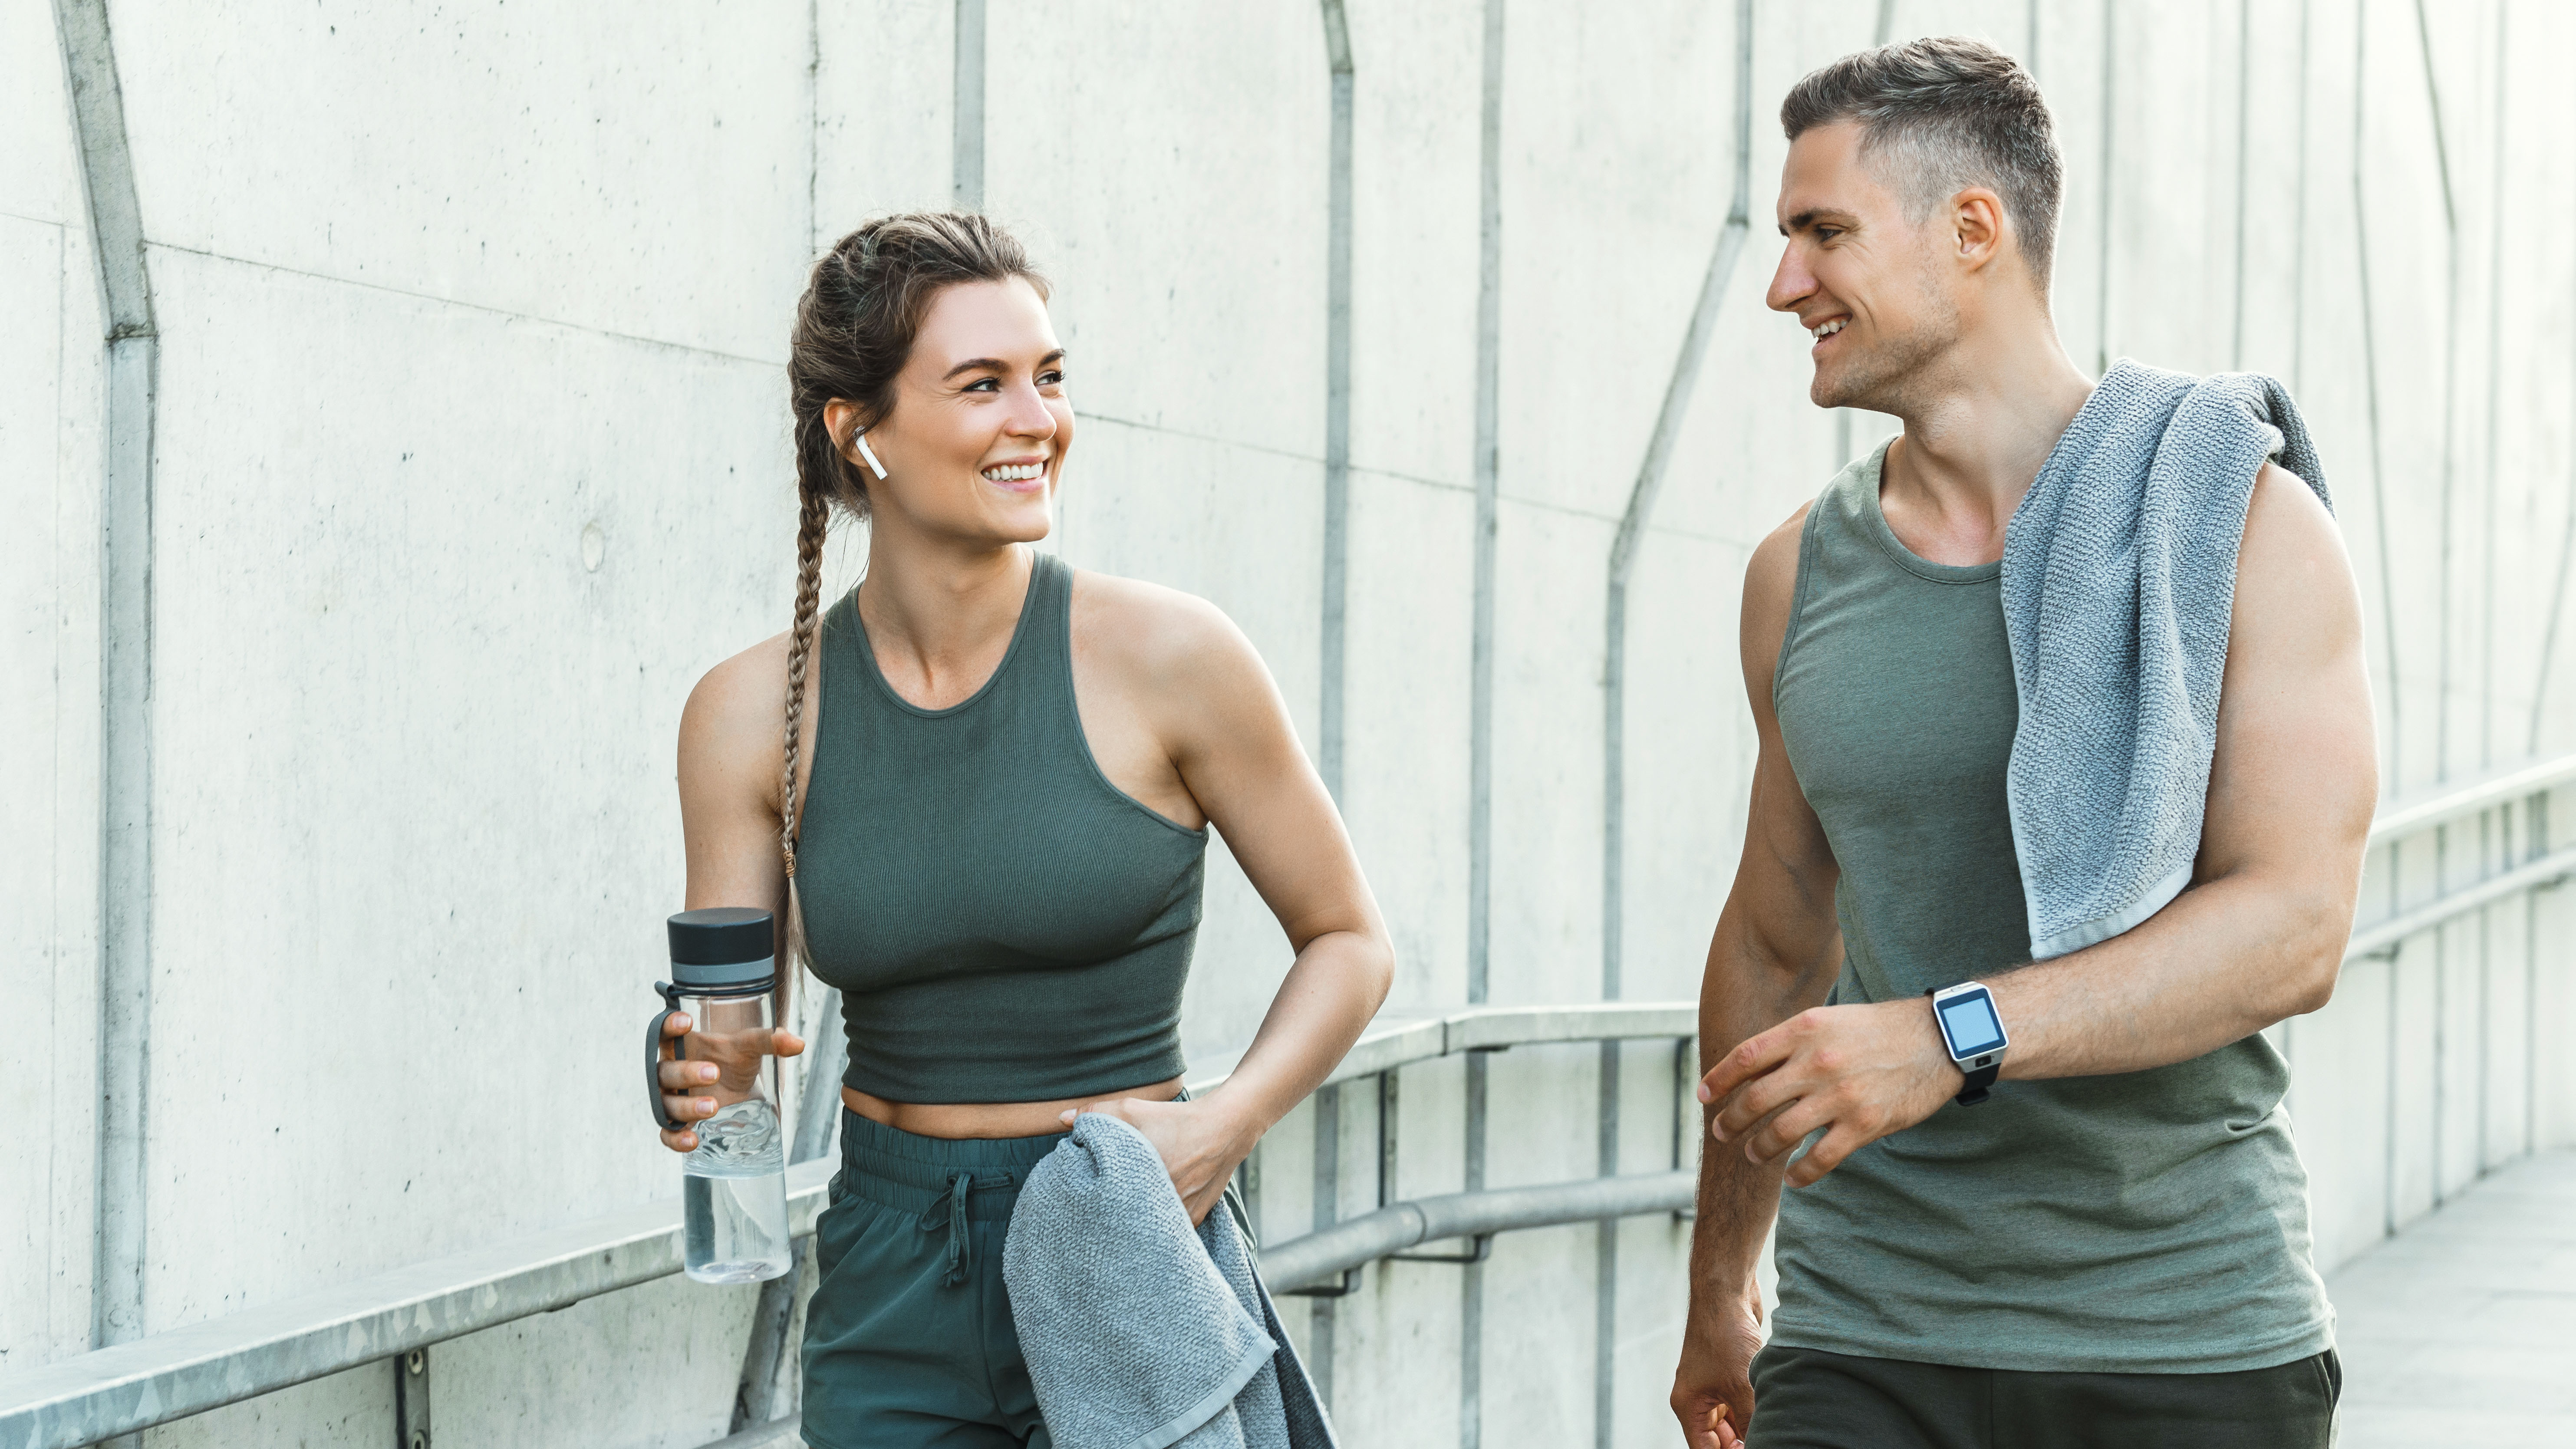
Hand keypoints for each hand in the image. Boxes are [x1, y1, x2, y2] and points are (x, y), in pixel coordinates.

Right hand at [654, 1010, 804, 1153]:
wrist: (733, 1085)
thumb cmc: (731, 1059)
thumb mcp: (748, 1047)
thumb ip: (768, 1041)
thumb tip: (798, 1043)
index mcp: (678, 1046)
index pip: (663, 1032)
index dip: (669, 1026)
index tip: (687, 1022)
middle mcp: (669, 1073)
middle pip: (665, 1072)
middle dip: (687, 1073)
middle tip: (715, 1073)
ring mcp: (671, 1099)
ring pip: (667, 1104)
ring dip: (687, 1107)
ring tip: (712, 1107)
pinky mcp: (677, 1125)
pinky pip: (667, 1135)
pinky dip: (676, 1140)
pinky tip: (694, 1141)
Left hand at [1058, 1094, 1251, 1224]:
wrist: (1224, 1129)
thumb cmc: (1174, 1120)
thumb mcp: (1131, 1110)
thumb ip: (1093, 1114)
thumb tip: (1061, 1120)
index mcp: (1137, 1184)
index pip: (1103, 1209)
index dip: (1091, 1209)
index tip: (1082, 1206)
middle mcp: (1160, 1207)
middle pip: (1124, 1224)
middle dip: (1112, 1219)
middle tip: (1100, 1213)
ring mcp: (1178, 1219)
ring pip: (1148, 1230)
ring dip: (1137, 1223)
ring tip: (1127, 1215)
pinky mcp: (1193, 1222)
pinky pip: (1169, 1232)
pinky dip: (1160, 1225)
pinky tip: (1152, 1214)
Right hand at [1670, 1283, 1762, 1448]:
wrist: (1727, 1292)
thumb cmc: (1724, 1335)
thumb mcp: (1741, 1387)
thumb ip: (1751, 1422)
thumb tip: (1763, 1441)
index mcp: (1689, 1405)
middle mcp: (1697, 1397)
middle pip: (1719, 1438)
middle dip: (1741, 1443)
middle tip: (1771, 1439)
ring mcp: (1713, 1384)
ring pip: (1733, 1420)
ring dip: (1750, 1426)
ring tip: (1775, 1426)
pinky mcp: (1730, 1372)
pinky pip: (1741, 1401)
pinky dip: (1755, 1409)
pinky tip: (1773, 1411)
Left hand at [1697, 999, 1957, 1186]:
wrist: (1938, 1039)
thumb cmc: (1879, 1029)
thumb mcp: (1830, 1020)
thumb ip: (1793, 1041)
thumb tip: (1752, 1067)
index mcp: (1806, 1030)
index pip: (1746, 1057)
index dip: (1718, 1080)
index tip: (1703, 1096)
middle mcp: (1818, 1061)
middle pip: (1756, 1099)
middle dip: (1732, 1120)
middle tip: (1722, 1132)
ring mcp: (1841, 1095)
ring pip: (1781, 1132)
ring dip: (1760, 1148)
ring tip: (1754, 1154)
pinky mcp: (1864, 1124)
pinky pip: (1820, 1159)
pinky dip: (1800, 1173)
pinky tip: (1792, 1177)